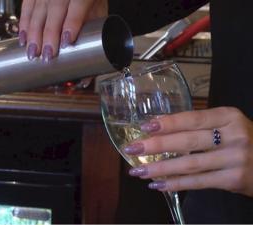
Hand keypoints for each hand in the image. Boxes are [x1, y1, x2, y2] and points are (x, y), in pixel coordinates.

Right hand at [19, 0, 107, 61]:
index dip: (72, 24)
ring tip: (33, 52)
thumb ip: (94, 33)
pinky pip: (26, 7)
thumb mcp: (98, 10)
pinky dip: (24, 24)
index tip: (67, 42)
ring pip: (38, 10)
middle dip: (49, 35)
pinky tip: (23, 39)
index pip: (77, 7)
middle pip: (55, 10)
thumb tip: (87, 65)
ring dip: (34, 33)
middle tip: (47, 55)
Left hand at [124, 107, 252, 196]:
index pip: (192, 119)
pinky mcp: (235, 180)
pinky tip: (158, 184)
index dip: (168, 123)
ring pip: (190, 164)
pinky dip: (176, 184)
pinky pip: (199, 182)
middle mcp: (234, 135)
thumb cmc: (244, 140)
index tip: (145, 127)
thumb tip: (158, 131)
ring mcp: (236, 159)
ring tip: (138, 170)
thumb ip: (200, 126)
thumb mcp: (227, 125)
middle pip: (188, 141)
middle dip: (156, 146)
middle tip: (132, 148)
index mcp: (228, 116)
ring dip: (161, 168)